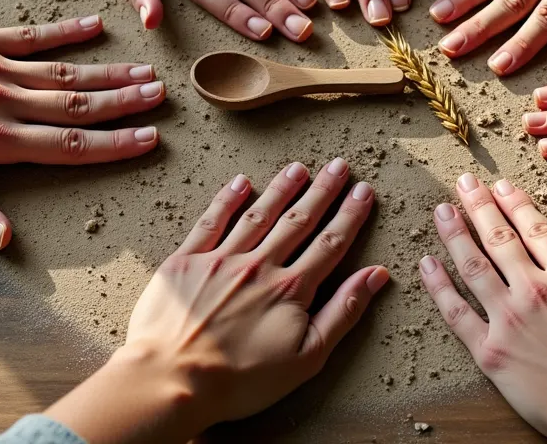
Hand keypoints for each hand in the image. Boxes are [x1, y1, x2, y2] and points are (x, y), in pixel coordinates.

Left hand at [45, 159, 387, 442]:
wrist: (170, 380)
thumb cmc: (240, 380)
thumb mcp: (307, 358)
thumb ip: (343, 312)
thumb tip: (376, 276)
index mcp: (292, 289)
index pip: (331, 243)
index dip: (350, 215)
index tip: (363, 191)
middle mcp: (260, 265)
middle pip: (299, 220)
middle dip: (322, 191)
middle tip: (339, 166)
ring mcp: (221, 259)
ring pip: (259, 214)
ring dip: (281, 188)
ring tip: (299, 168)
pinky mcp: (186, 261)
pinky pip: (212, 220)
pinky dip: (228, 199)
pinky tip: (241, 182)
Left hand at [421, 175, 546, 443]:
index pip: (535, 228)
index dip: (515, 203)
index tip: (500, 186)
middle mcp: (534, 289)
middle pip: (498, 238)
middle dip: (478, 206)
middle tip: (463, 183)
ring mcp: (508, 319)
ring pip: (473, 266)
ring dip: (454, 235)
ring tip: (441, 212)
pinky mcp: (490, 352)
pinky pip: (456, 312)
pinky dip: (438, 286)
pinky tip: (426, 265)